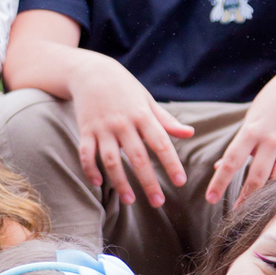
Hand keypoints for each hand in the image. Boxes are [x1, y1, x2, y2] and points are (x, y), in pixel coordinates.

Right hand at [69, 56, 192, 207]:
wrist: (91, 71)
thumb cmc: (125, 87)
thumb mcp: (148, 100)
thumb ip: (167, 120)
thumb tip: (189, 133)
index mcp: (142, 115)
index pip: (160, 143)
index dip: (171, 163)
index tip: (181, 182)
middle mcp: (123, 123)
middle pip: (137, 157)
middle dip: (148, 182)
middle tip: (158, 203)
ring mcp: (102, 128)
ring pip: (110, 160)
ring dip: (120, 182)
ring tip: (130, 200)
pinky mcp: (85, 130)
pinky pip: (86, 154)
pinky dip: (90, 169)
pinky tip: (98, 184)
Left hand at [205, 66, 275, 203]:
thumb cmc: (271, 103)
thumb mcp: (250, 119)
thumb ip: (238, 145)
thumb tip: (220, 167)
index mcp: (251, 131)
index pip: (231, 162)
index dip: (219, 183)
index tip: (210, 199)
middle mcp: (271, 140)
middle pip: (256, 177)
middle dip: (245, 199)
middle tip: (235, 213)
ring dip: (267, 197)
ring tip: (258, 211)